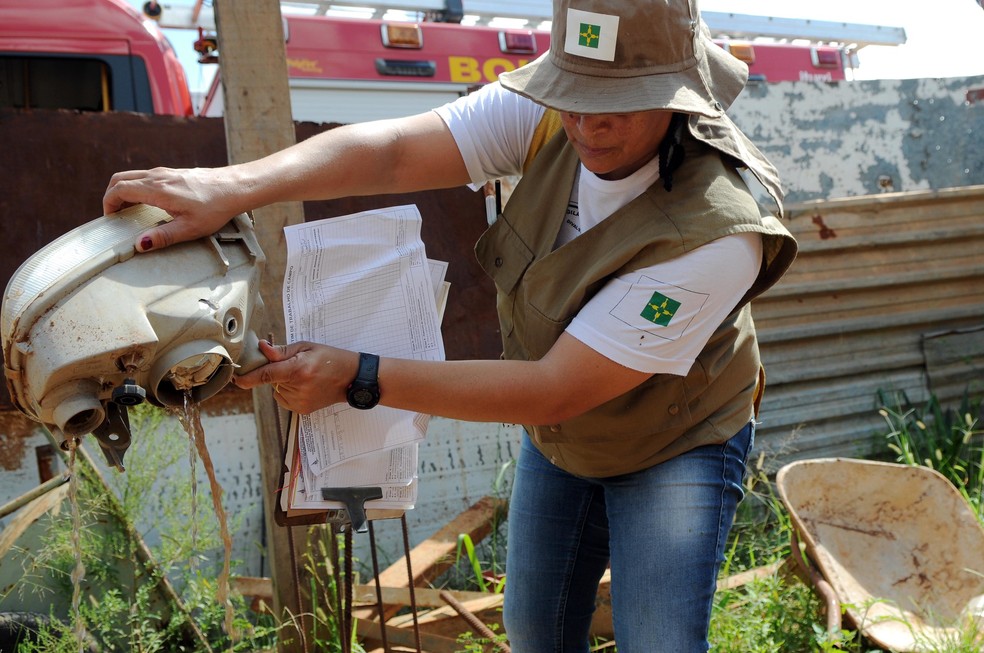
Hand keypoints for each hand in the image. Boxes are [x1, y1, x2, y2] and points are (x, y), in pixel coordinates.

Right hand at [102, 166, 243, 251]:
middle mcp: (157, 176)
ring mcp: (165, 172)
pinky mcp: (174, 173)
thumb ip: (163, 237)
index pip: (119, 189)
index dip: (108, 203)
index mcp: (157, 189)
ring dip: (124, 191)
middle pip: (120, 179)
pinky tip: (147, 204)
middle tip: (115, 215)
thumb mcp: (189, 228)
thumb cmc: (215, 207)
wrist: (235, 188)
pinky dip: (137, 188)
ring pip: (133, 176)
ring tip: (128, 212)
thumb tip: (140, 245)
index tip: (110, 219)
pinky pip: (146, 177)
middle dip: (111, 196)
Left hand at [233, 340, 358, 413]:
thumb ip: (282, 351)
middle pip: (271, 380)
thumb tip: (262, 349)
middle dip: (276, 372)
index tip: (236, 378)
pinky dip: (289, 392)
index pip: (266, 375)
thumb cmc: (331, 359)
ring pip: (277, 390)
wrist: (352, 379)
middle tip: (296, 365)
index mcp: (298, 369)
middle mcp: (298, 388)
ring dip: (284, 383)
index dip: (248, 377)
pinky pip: (284, 399)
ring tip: (305, 376)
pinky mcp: (302, 410)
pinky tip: (306, 386)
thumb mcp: (307, 347)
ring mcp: (300, 401)